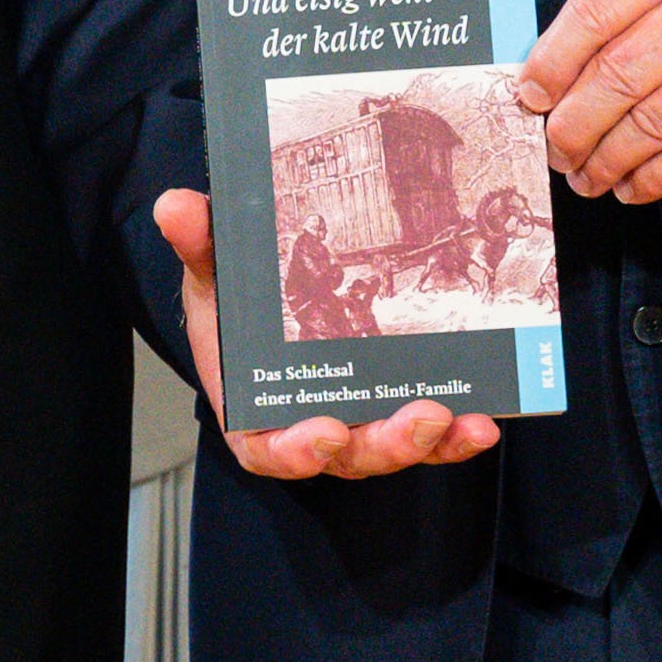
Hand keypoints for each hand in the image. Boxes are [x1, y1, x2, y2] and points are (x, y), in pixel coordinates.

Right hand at [160, 190, 501, 482]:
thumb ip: (196, 244)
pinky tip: (485, 419)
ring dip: (433, 443)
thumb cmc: (231, 300)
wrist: (264, 298)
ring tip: (467, 422)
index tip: (322, 435)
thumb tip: (176, 207)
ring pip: (393, 448)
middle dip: (386, 443)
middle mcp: (308, 426)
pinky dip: (455, 436)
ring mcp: (356, 421)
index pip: (267, 450)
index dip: (294, 452)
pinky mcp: (393, 410)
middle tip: (420, 417)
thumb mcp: (209, 269)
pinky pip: (427, 436)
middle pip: (347, 454)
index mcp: (253, 409)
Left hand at [516, 0, 661, 203]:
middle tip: (555, 150)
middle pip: (617, 74)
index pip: (595, 11)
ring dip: (605, 159)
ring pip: (648, 123)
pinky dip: (647, 179)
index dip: (552, 60)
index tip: (530, 96)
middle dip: (573, 123)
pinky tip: (629, 185)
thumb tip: (543, 82)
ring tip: (585, 175)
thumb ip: (621, 25)